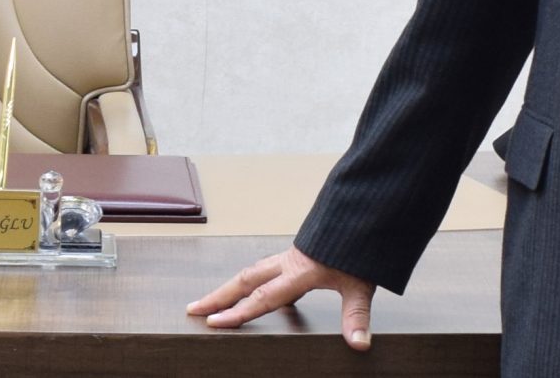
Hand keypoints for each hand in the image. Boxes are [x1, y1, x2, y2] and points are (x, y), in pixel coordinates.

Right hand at [188, 245, 376, 350]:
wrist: (365, 215)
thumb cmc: (361, 248)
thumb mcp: (361, 285)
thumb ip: (356, 316)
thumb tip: (358, 344)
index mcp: (299, 271)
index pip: (262, 297)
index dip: (237, 312)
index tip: (213, 321)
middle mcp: (288, 262)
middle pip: (244, 280)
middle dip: (218, 296)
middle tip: (194, 308)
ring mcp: (290, 257)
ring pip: (251, 272)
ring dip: (229, 287)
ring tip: (212, 300)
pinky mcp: (297, 256)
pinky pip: (266, 270)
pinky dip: (251, 282)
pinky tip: (253, 293)